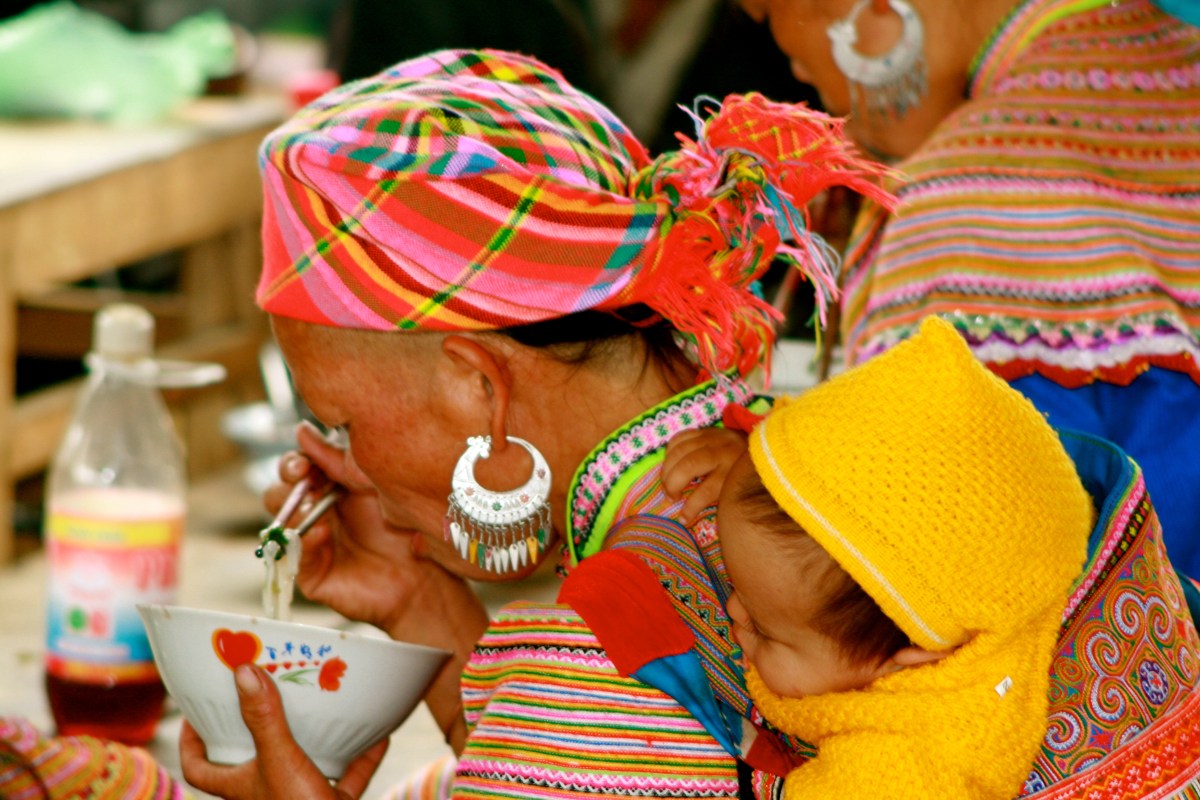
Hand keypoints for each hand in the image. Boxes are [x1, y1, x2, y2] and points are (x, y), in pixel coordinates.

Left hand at [179, 664, 387, 798]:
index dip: (192, 743)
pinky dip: (362, 757)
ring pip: (301, 766)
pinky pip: (347, 777)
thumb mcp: (280, 760)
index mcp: (241, 787)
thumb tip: (243, 672)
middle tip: (264, 696)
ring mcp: (300, 799)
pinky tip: (380, 734)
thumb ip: (264, 719)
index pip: (200, 768)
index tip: (196, 714)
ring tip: (320, 708)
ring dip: (312, 741)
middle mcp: (266, 793)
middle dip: (256, 731)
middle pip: (251, 762)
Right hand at [267, 422, 486, 751]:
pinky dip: (306, 544)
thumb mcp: (375, 488)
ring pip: (280, 524)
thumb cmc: (406, 529)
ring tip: (313, 504)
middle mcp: (314, 516)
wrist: (425, 577)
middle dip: (287, 482)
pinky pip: (297, 559)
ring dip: (292, 510)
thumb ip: (340, 463)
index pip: (295, 470)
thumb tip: (303, 430)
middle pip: (280, 493)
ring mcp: (310, 546)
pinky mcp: (313, 576)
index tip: (304, 460)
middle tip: (301, 474)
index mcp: (327, 490)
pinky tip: (321, 532)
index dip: (294, 462)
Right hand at [661, 428, 748, 523]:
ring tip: (666, 484)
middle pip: (688, 466)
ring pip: (679, 452)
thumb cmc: (742, 478)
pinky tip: (670, 465)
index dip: (690, 508)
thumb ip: (714, 501)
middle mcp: (722, 453)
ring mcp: (712, 438)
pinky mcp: (703, 431)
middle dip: (672, 484)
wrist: (759, 449)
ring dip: (666, 470)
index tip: (682, 519)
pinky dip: (669, 453)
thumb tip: (686, 517)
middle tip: (670, 497)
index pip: (707, 492)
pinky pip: (678, 439)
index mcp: (732, 472)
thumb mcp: (734, 492)